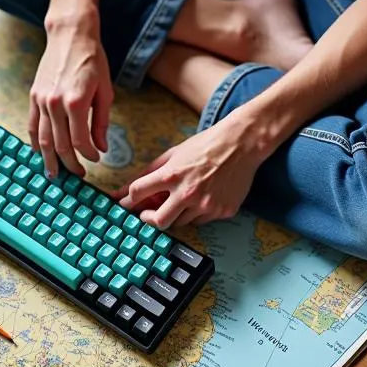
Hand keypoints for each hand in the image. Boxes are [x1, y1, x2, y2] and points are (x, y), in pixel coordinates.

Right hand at [28, 13, 112, 178]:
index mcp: (76, 102)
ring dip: (49, 160)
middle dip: (70, 163)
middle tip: (77, 175)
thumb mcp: (105, 91)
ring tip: (55, 174)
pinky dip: (36, 142)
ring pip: (43, 140)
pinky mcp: (33, 96)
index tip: (95, 159)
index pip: (79, 141)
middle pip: (60, 145)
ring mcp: (41, 100)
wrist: (70, 35)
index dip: (88, 154)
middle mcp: (55, 104)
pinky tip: (41, 153)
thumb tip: (101, 147)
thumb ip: (101, 121)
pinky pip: (32, 125)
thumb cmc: (93, 60)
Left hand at [115, 116, 265, 229]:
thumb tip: (128, 187)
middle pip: (158, 221)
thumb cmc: (206, 145)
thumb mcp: (174, 153)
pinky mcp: (222, 212)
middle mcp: (188, 193)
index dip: (128, 199)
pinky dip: (198, 212)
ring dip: (177, 213)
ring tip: (186, 196)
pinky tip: (205, 195)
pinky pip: (202, 220)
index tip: (125, 203)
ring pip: (181, 222)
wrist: (241, 144)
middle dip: (149, 219)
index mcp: (172, 174)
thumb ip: (151, 171)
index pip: (138, 192)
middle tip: (148, 215)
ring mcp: (206, 205)